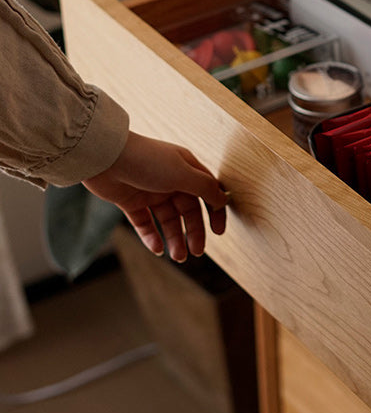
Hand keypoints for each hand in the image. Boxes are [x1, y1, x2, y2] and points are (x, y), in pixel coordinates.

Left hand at [83, 131, 227, 261]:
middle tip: (196, 252)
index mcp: (186, 170)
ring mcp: (150, 192)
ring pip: (168, 220)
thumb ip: (206, 188)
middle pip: (188, 211)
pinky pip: (145, 224)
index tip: (218, 232)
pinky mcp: (131, 202)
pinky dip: (152, 237)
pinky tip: (157, 249)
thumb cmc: (147, 160)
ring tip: (177, 256)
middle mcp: (171, 181)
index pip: (207, 193)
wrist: (105, 156)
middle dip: (193, 232)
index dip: (215, 212)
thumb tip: (223, 199)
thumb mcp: (183, 173)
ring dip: (174, 239)